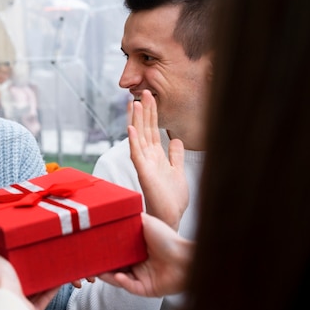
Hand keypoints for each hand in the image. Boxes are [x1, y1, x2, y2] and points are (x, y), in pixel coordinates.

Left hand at [0, 236, 58, 309]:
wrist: (11, 305)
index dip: (4, 262)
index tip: (14, 254)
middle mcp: (3, 297)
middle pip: (15, 281)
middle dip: (24, 272)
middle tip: (33, 259)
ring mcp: (17, 305)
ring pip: (30, 292)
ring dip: (40, 281)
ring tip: (47, 268)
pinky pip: (44, 299)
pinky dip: (51, 290)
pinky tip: (56, 280)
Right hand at [97, 213, 192, 296]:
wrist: (187, 257)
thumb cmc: (169, 239)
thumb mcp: (147, 222)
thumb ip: (131, 217)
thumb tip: (117, 207)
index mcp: (136, 249)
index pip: (115, 252)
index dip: (104, 251)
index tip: (92, 248)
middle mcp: (138, 264)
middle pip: (114, 266)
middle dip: (101, 265)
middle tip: (90, 262)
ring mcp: (142, 277)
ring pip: (118, 278)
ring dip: (108, 275)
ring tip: (98, 271)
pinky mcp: (147, 289)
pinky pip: (130, 287)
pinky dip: (123, 282)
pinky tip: (119, 276)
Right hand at [128, 90, 188, 229]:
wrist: (170, 217)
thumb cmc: (172, 198)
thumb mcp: (177, 171)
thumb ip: (175, 156)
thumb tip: (176, 140)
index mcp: (156, 156)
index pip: (151, 130)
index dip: (151, 113)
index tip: (150, 97)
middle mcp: (148, 158)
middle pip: (144, 129)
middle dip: (143, 111)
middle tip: (143, 92)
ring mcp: (144, 164)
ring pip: (138, 137)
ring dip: (136, 120)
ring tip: (134, 103)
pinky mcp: (143, 173)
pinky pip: (136, 154)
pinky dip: (133, 141)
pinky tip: (131, 128)